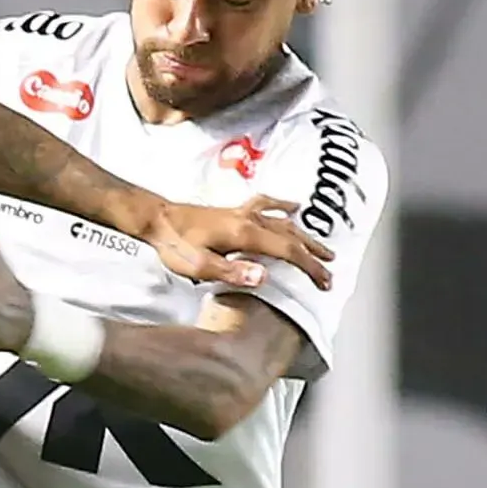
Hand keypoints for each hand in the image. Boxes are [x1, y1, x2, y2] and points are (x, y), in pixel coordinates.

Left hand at [142, 195, 330, 291]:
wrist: (156, 218)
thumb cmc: (174, 244)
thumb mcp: (199, 266)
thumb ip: (232, 272)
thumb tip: (264, 277)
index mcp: (244, 235)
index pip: (287, 252)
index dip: (309, 267)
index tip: (325, 282)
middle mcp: (248, 219)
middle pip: (291, 236)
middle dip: (313, 254)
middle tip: (330, 270)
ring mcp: (242, 212)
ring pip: (284, 221)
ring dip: (305, 235)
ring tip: (323, 247)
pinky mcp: (235, 211)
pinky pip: (269, 205)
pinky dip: (284, 207)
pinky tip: (293, 207)